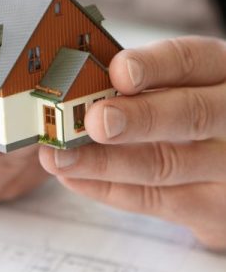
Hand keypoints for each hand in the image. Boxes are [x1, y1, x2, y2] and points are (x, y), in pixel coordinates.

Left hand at [40, 36, 225, 250]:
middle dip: (137, 118)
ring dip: (105, 162)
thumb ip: (142, 81)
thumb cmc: (189, 110)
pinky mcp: (213, 210)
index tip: (118, 70)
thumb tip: (77, 83)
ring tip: (61, 156)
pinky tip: (74, 176)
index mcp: (220, 75)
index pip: (192, 61)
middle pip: (191, 115)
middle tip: (94, 121)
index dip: (154, 65)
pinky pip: (156, 201)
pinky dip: (109, 189)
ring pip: (167, 165)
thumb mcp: (180, 84)